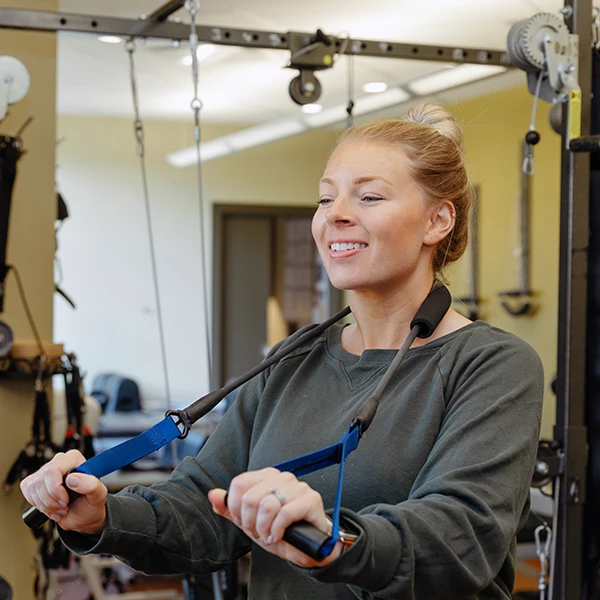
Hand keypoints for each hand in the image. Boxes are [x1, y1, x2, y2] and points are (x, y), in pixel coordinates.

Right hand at [20, 449, 107, 533]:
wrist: (83, 515)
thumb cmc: (90, 503)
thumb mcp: (98, 495)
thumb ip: (91, 484)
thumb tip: (72, 478)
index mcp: (74, 458)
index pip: (53, 470)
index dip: (55, 489)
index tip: (66, 500)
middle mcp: (59, 461)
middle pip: (40, 480)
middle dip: (51, 500)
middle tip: (64, 507)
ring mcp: (45, 471)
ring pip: (32, 487)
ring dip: (45, 505)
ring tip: (59, 509)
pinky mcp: (35, 482)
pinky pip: (27, 492)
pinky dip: (38, 505)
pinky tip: (50, 507)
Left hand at [208, 467, 341, 567]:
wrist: (308, 546)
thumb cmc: (280, 530)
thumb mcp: (250, 521)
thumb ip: (230, 509)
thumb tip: (213, 494)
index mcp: (266, 476)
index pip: (239, 483)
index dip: (236, 509)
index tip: (245, 522)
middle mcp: (282, 477)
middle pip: (250, 498)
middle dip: (250, 523)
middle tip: (259, 532)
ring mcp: (297, 486)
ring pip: (267, 505)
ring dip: (263, 528)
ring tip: (268, 535)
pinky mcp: (310, 499)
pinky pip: (285, 514)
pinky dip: (277, 530)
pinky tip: (278, 537)